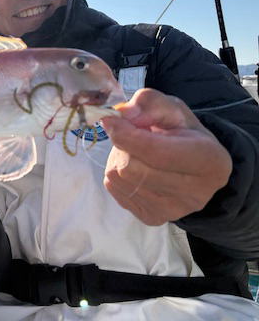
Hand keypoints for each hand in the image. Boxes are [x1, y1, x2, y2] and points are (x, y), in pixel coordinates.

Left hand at [101, 88, 231, 225]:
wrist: (190, 163)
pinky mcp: (153, 218)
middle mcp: (196, 193)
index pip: (156, 152)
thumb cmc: (181, 131)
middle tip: (131, 135)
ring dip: (118, 158)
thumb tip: (124, 112)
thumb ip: (149, 103)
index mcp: (210, 161)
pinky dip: (117, 174)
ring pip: (120, 179)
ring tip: (136, 152)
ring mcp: (174, 211)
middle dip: (123, 146)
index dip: (127, 135)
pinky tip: (135, 167)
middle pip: (133, 167)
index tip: (109, 121)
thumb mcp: (172, 108)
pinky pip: (116, 190)